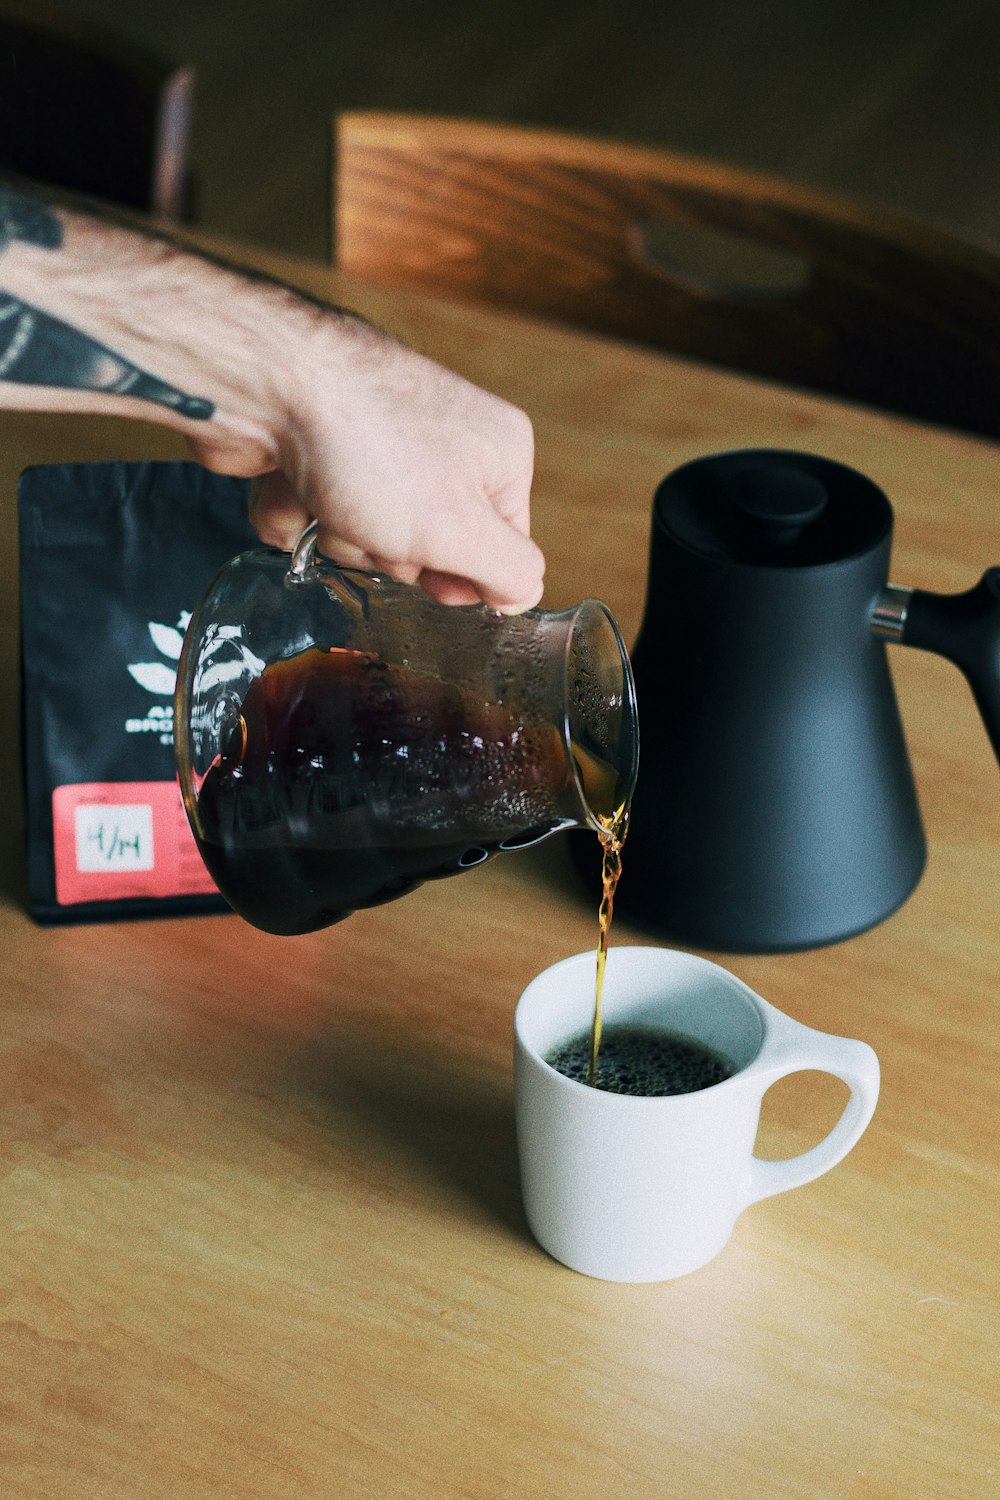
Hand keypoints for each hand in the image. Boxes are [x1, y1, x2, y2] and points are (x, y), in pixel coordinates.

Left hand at [195, 314, 544, 612]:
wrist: (268, 378)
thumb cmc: (371, 446)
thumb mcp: (461, 530)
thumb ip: (509, 570)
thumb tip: (524, 593)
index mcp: (498, 453)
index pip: (500, 551)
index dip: (458, 574)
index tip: (428, 562)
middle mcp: (443, 442)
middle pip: (425, 550)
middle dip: (386, 551)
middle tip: (371, 518)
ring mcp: (379, 441)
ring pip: (362, 538)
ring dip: (335, 533)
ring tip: (323, 490)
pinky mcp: (320, 446)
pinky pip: (312, 513)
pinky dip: (293, 509)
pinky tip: (286, 479)